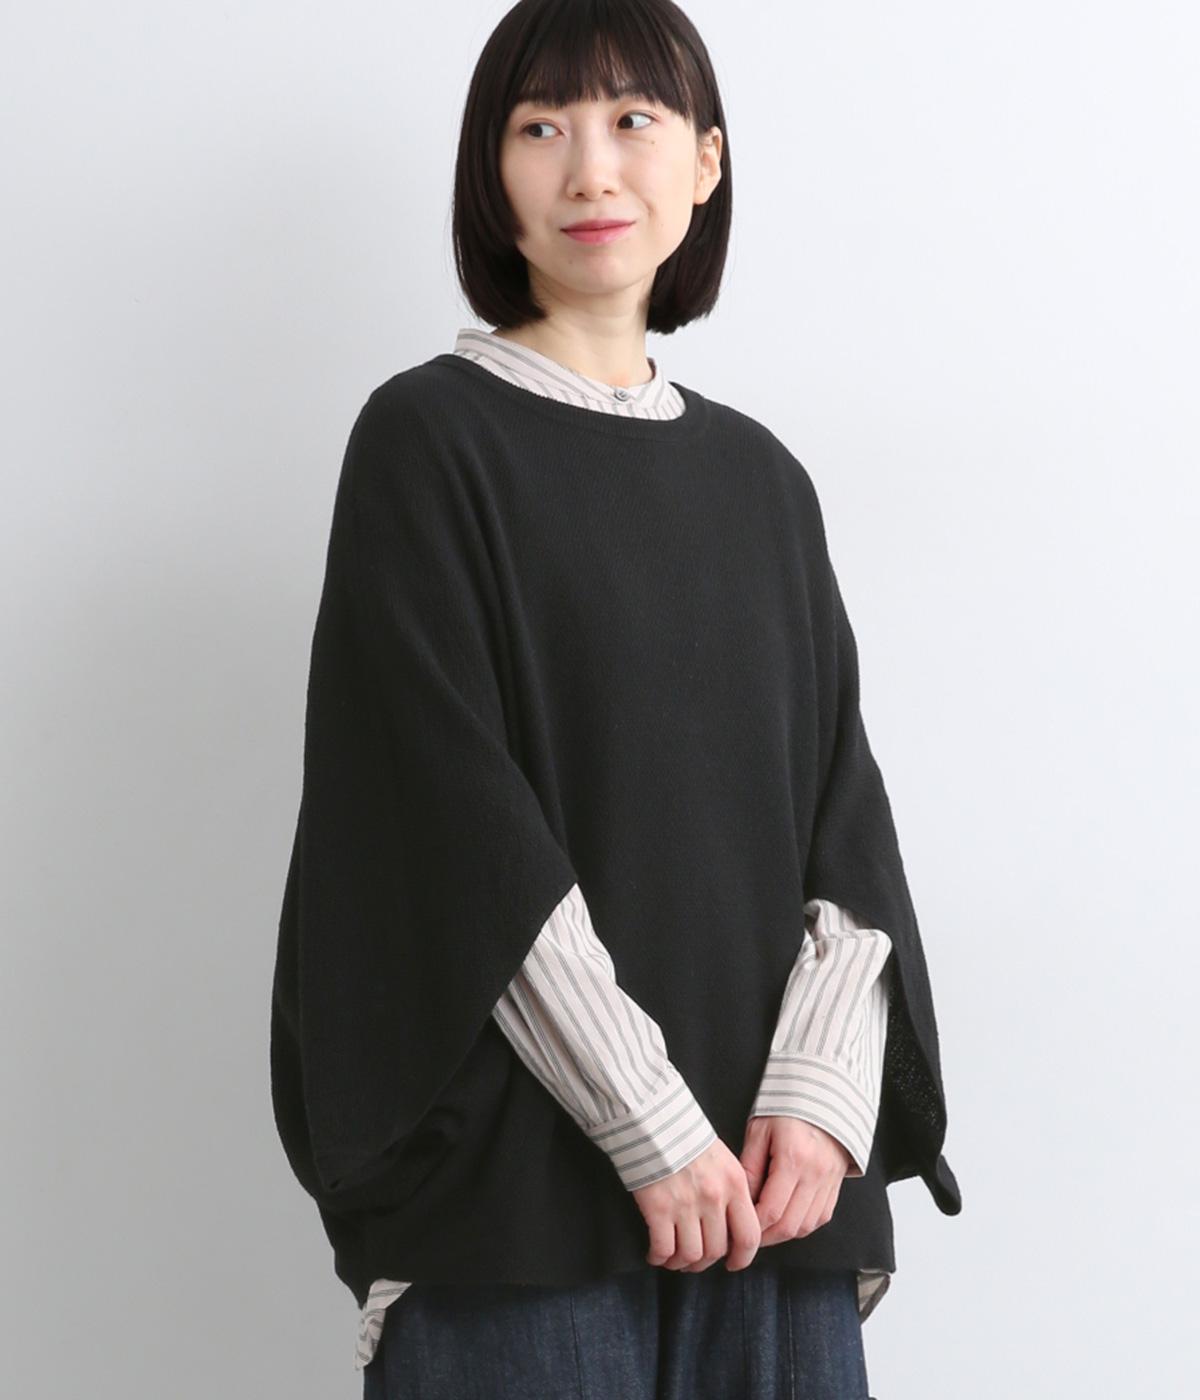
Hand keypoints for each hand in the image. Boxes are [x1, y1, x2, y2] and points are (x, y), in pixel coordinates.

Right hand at [631, 1137, 761, 1273]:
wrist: (653, 1119)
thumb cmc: (686, 1136)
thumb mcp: (722, 1158)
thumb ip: (731, 1190)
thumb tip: (730, 1223)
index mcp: (735, 1184)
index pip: (749, 1235)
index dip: (742, 1258)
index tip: (734, 1263)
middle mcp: (714, 1198)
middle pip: (716, 1249)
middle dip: (705, 1262)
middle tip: (696, 1260)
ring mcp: (685, 1205)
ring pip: (691, 1255)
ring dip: (682, 1264)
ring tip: (674, 1259)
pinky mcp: (658, 1208)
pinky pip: (663, 1248)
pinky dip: (659, 1258)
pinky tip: (655, 1254)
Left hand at [739, 1116, 852, 1246]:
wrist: (823, 1096)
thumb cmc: (786, 1110)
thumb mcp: (759, 1131)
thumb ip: (749, 1167)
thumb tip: (742, 1201)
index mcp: (793, 1158)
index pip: (772, 1210)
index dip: (753, 1227)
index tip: (738, 1229)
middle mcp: (815, 1174)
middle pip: (790, 1225)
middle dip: (766, 1237)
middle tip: (748, 1238)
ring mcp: (829, 1181)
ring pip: (806, 1226)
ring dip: (784, 1234)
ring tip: (764, 1231)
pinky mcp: (836, 1185)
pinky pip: (820, 1218)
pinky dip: (802, 1225)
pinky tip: (786, 1220)